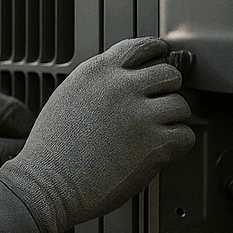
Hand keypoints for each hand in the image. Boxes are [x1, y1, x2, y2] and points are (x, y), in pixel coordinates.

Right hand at [0, 37, 195, 232]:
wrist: (47, 184)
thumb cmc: (51, 151)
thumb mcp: (68, 97)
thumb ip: (99, 83)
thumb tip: (124, 80)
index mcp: (98, 72)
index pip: (141, 47)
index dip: (157, 53)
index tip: (162, 57)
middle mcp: (121, 88)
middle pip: (169, 74)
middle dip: (166, 91)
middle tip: (159, 105)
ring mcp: (140, 115)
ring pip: (181, 105)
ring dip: (172, 120)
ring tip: (155, 133)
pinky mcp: (155, 144)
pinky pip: (185, 136)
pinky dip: (176, 145)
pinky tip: (158, 150)